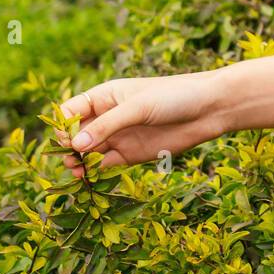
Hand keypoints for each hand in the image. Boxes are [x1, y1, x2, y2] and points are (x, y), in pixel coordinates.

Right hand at [55, 70, 226, 176]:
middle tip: (71, 160)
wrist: (210, 109)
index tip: (66, 138)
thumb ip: (108, 125)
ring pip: (89, 152)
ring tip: (77, 170)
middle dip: (68, 148)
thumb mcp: (138, 106)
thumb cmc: (174, 96)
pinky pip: (106, 165)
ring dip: (79, 163)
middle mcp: (109, 117)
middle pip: (77, 135)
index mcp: (105, 96)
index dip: (63, 125)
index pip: (71, 110)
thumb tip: (75, 146)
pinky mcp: (131, 155)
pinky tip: (91, 177)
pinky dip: (96, 172)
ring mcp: (119, 136)